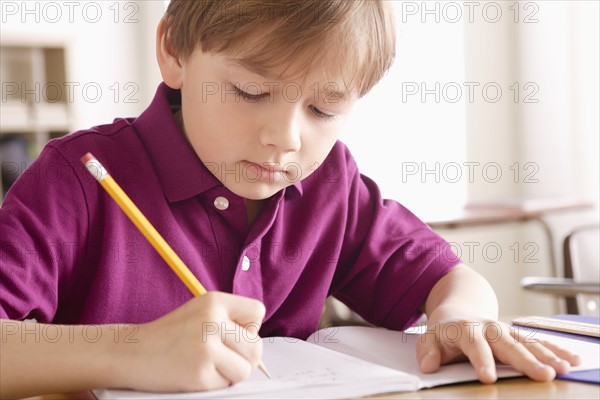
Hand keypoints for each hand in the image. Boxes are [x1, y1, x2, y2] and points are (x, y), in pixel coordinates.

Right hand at [118, 292, 265, 391]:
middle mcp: (212, 320)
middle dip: (243, 357)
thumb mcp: (200, 312)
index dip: (249, 328)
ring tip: (207, 365)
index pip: (258, 312)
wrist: (131, 352)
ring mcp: (205, 347)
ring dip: (230, 373)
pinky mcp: (199, 373)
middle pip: (256, 347)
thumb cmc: (170, 335)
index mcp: (214, 300)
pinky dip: (214, 384)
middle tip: (220, 356)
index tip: (231, 335)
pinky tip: (194, 373)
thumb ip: (229, 321)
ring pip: (245, 369)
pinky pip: (226, 385)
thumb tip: (259, 349)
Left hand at [416, 317, 581, 382]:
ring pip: (527, 342)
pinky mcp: (517, 335)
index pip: (474, 345)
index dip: (482, 360)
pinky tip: (572, 360)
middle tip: (543, 375)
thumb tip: (428, 365)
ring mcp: (506, 330)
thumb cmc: (445, 331)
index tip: (488, 377)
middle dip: (526, 360)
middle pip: (508, 344)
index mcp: (466, 329)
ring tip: (562, 370)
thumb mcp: (429, 338)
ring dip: (546, 355)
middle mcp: (489, 328)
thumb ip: (427, 351)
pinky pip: (538, 342)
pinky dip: (556, 350)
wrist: (459, 309)